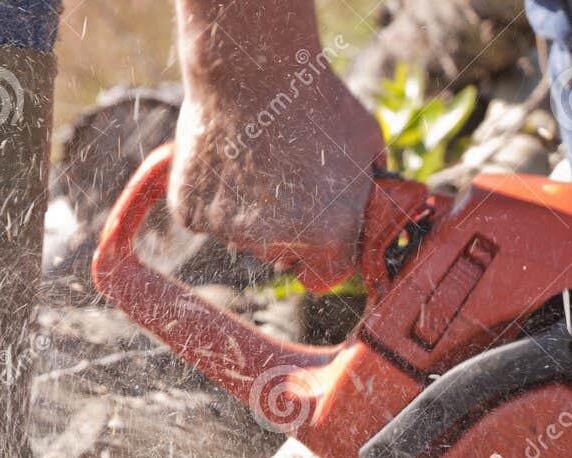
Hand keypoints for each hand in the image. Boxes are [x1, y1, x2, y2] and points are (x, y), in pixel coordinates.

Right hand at [169, 65, 383, 288]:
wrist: (253, 68)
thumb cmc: (320, 105)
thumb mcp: (370, 149)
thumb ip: (372, 191)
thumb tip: (381, 207)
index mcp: (329, 240)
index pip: (327, 276)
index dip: (326, 254)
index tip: (322, 231)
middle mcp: (277, 245)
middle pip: (283, 256)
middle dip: (287, 231)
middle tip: (287, 182)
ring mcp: (229, 231)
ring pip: (243, 236)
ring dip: (249, 212)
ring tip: (257, 160)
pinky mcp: (190, 212)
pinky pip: (205, 216)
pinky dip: (213, 196)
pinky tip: (226, 158)